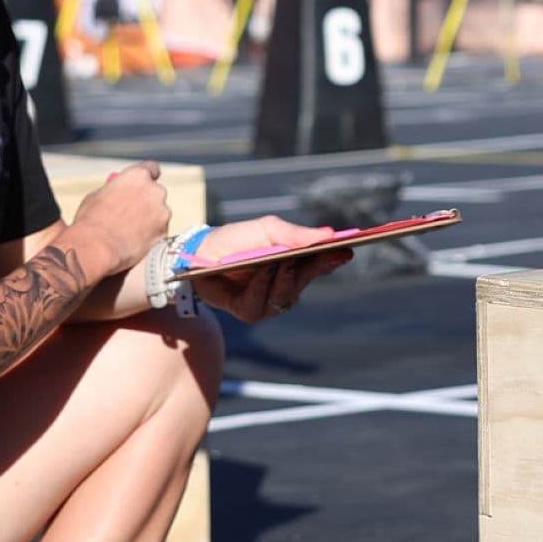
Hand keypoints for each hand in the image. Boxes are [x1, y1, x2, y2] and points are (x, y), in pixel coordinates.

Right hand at [67, 162, 172, 277]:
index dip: (147, 178)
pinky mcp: (164, 231)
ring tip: (128, 233)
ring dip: (149, 220)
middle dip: (147, 202)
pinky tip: (134, 242)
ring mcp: (162, 211)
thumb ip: (114, 189)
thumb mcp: (97, 196)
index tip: (143, 185)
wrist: (96, 249)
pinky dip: (150, 235)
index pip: (151, 169)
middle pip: (155, 193)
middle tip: (132, 214)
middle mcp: (155, 190)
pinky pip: (159, 231)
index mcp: (138, 176)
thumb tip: (118, 189)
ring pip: (158, 214)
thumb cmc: (91, 222)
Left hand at [188, 215, 353, 322]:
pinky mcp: (250, 311)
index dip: (334, 257)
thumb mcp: (264, 229)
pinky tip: (261, 272)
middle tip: (322, 254)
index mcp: (292, 260)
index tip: (348, 248)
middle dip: (315, 267)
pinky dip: (262, 287)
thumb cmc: (232, 240)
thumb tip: (328, 234)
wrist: (194, 256)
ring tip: (282, 260)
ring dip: (285, 277)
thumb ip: (294, 234)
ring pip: (288, 294)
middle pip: (309, 278)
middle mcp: (284, 282)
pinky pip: (263, 304)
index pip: (320, 262)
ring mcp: (268, 299)